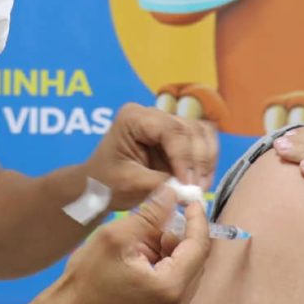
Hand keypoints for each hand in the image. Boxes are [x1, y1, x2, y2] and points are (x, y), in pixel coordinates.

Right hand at [51, 186, 209, 303]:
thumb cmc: (86, 282)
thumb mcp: (116, 237)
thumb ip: (150, 214)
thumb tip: (171, 194)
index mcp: (170, 287)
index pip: (200, 246)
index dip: (196, 219)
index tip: (190, 200)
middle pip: (196, 258)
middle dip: (180, 234)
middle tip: (157, 219)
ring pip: (186, 268)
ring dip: (170, 248)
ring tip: (140, 240)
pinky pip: (176, 281)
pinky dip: (164, 263)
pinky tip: (140, 255)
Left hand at [85, 103, 218, 210]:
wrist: (98, 187)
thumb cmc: (106, 183)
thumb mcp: (130, 184)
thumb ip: (160, 184)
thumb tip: (190, 189)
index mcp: (133, 118)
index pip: (170, 130)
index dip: (184, 156)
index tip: (189, 184)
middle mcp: (152, 114)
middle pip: (189, 129)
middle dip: (197, 161)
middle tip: (198, 190)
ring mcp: (165, 122)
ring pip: (201, 132)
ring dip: (205, 160)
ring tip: (201, 187)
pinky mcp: (176, 136)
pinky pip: (201, 140)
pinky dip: (206, 160)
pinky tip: (202, 180)